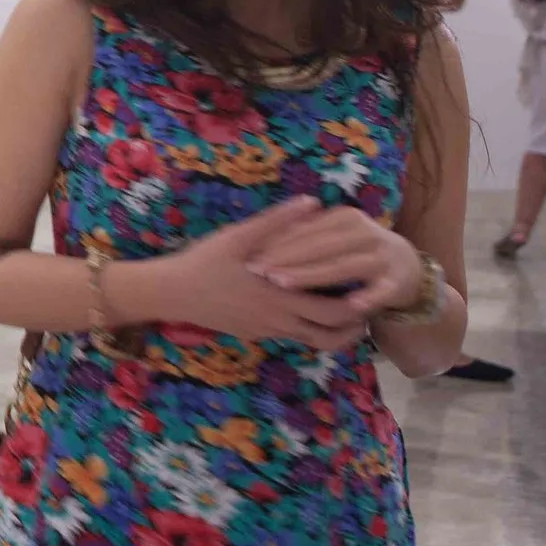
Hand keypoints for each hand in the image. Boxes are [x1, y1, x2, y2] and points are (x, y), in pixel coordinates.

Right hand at [145, 197, 372, 351]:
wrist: (172, 293)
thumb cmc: (206, 261)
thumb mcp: (239, 236)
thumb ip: (278, 221)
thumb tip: (313, 202)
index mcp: (282, 296)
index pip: (336, 313)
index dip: (361, 306)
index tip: (373, 290)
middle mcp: (280, 320)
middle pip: (332, 336)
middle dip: (355, 325)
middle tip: (368, 307)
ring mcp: (267, 331)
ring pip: (313, 342)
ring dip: (334, 332)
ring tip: (346, 315)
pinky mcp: (255, 335)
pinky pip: (292, 336)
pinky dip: (309, 328)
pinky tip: (306, 308)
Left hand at [248, 203, 425, 316]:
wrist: (407, 265)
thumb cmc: (356, 248)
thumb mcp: (334, 234)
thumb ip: (306, 233)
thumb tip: (263, 233)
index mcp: (346, 218)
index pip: (306, 229)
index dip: (277, 242)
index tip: (250, 253)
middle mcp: (364, 233)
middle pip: (319, 246)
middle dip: (286, 258)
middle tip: (257, 270)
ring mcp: (381, 257)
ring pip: (342, 266)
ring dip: (312, 275)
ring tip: (282, 282)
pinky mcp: (395, 281)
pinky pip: (380, 291)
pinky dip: (367, 297)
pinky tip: (351, 305)